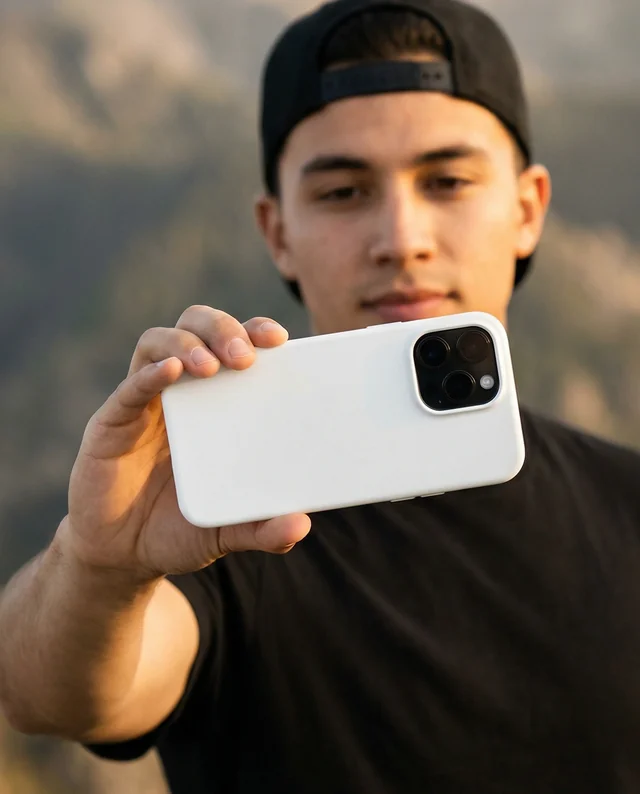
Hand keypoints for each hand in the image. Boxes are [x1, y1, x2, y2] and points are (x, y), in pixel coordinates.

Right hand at [63, 306, 310, 580]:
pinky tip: (172, 373)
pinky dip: (150, 375)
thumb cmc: (179, 530)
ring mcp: (145, 403)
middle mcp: (182, 391)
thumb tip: (300, 526)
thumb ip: (261, 529)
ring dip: (187, 343)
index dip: (254, 331)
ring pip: (159, 342)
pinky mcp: (112, 422)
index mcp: (216, 403)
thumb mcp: (227, 531)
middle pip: (197, 327)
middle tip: (245, 356)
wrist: (123, 556)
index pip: (235, 345)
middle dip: (222, 328)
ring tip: (211, 366)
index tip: (279, 339)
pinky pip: (130, 388)